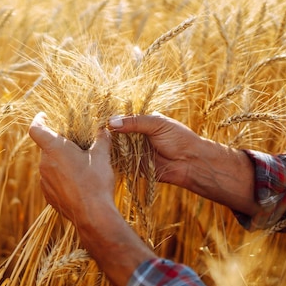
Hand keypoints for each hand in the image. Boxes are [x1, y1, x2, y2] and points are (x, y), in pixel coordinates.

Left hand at [29, 111, 156, 285]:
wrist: (92, 215)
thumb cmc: (96, 182)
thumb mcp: (101, 156)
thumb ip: (101, 139)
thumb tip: (104, 129)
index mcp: (54, 149)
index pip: (36, 129)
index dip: (38, 120)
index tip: (44, 116)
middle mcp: (44, 164)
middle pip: (47, 147)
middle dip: (60, 144)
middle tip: (77, 146)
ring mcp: (44, 181)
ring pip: (50, 165)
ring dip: (61, 162)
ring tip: (81, 167)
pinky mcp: (48, 195)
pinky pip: (52, 181)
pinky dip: (61, 178)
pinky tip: (78, 183)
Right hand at [109, 112, 259, 216]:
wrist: (191, 163)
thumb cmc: (179, 139)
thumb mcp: (157, 124)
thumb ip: (135, 122)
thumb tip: (111, 121)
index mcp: (142, 123)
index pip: (123, 119)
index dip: (112, 120)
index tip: (98, 120)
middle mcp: (136, 137)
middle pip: (116, 134)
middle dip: (107, 135)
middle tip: (94, 134)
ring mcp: (134, 152)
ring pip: (116, 149)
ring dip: (108, 148)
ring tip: (96, 146)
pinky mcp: (134, 167)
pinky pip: (120, 163)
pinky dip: (113, 161)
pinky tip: (102, 158)